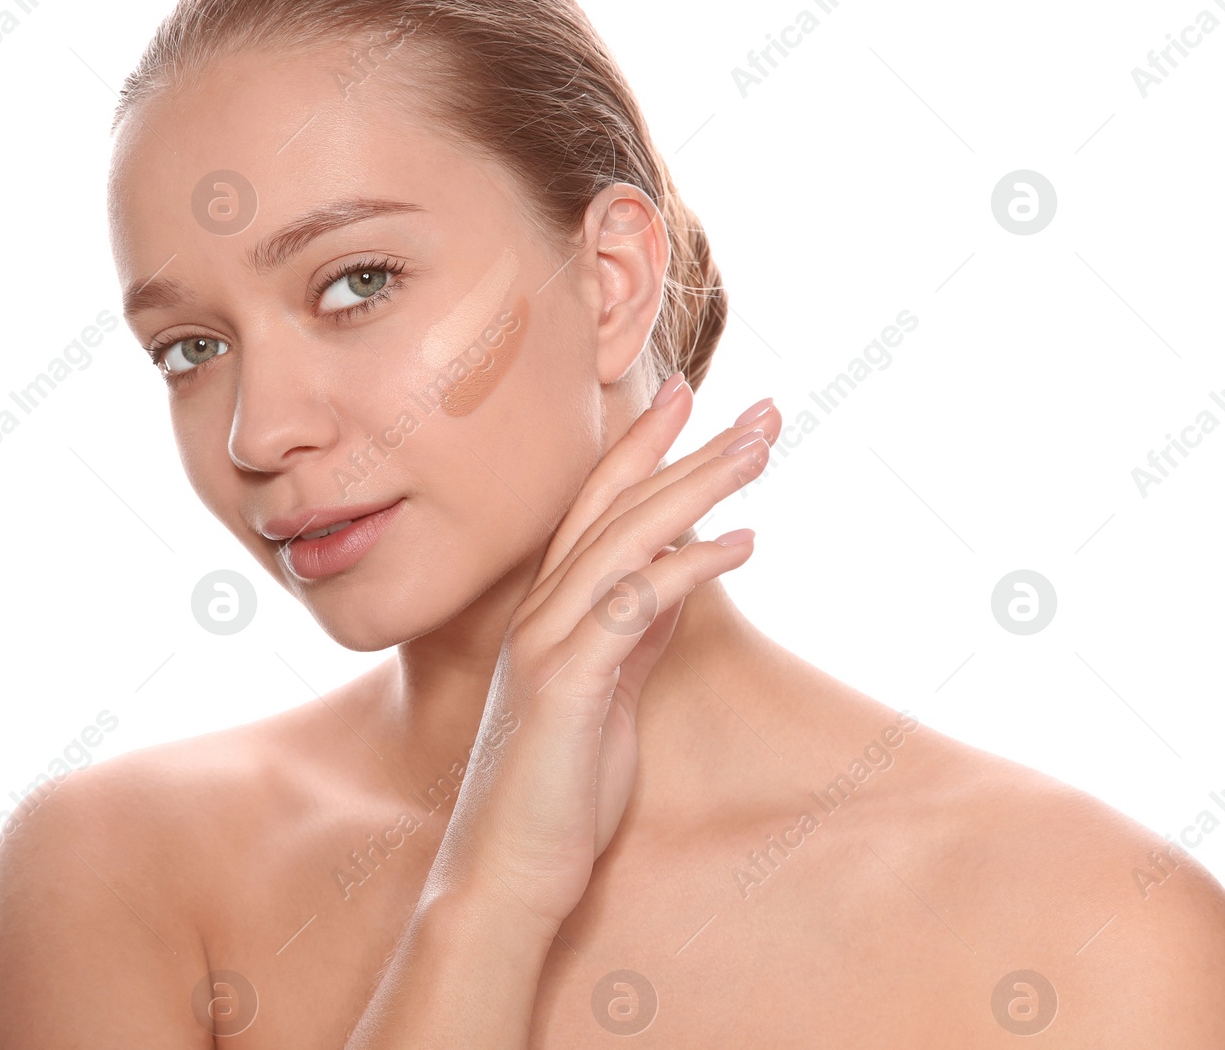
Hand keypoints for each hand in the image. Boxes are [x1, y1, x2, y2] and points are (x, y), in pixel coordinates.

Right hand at [424, 377, 777, 934]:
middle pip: (616, 505)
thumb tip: (681, 574)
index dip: (643, 445)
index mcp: (551, 610)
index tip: (691, 395)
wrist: (507, 871)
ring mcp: (549, 643)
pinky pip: (633, 607)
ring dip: (697, 486)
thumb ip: (637, 631)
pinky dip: (688, 566)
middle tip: (760, 408)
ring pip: (624, 538)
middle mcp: (543, 611)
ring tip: (760, 447)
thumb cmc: (558, 789)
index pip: (597, 505)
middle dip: (689, 447)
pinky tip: (742, 541)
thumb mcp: (609, 693)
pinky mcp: (566, 684)